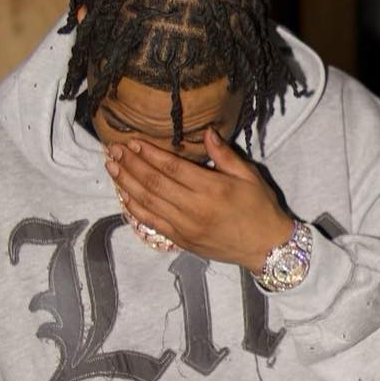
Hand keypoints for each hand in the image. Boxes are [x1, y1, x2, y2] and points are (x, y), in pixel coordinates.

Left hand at [106, 130, 294, 268]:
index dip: (149, 153)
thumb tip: (207, 132)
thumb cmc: (261, 209)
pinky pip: (152, 222)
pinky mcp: (182, 240)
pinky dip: (135, 209)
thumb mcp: (249, 176)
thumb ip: (225, 155)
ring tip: (111, 166)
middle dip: (131, 164)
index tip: (133, 142)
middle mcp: (195, 209)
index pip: (172, 167)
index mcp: (212, 190)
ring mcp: (186, 227)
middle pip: (154, 183)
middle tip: (113, 149)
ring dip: (126, 183)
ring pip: (148, 202)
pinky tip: (123, 195)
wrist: (268, 248)